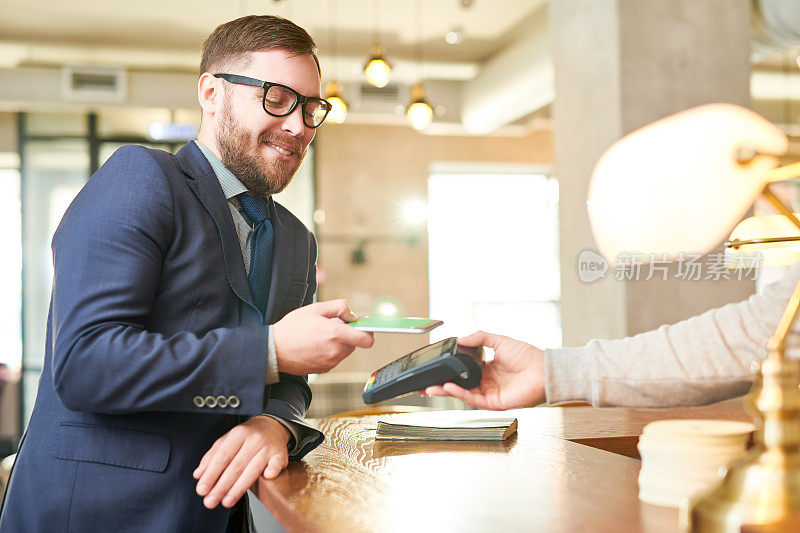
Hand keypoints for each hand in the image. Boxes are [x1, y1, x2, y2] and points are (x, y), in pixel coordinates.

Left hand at [193, 416, 290, 508]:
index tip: (202, 489)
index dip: (211, 475)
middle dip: (221, 486)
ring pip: (252, 470)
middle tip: (210, 501)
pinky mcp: (281, 454)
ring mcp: (268, 447)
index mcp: (238, 434)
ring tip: (226, 501)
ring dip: (238, 488)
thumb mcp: (227, 440)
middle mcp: (253, 439)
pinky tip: (266, 478)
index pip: (222, 457)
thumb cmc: (247, 436)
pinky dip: (272, 471)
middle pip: (236, 466)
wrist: (272, 426)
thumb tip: (198, 474)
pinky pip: (277, 464)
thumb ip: (212, 456)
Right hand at [272, 299, 373, 374]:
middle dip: (347, 334)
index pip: (367, 339)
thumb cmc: (292, 328)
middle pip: (355, 343)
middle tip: (330, 326)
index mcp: (336, 334)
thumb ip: (339, 307)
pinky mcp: (324, 369)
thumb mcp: (315, 308)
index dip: (368, 331)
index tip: (361, 326)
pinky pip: (334, 358)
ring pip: (344, 350)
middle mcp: (336, 351)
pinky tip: (314, 345)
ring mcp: (330, 362)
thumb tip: (352, 315)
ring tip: (319, 336)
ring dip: (338, 343)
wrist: (274, 350)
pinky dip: (329, 351)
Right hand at [423, 330, 544, 409]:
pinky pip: (472, 399)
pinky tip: (448, 387)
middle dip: (441, 385)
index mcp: (488, 367)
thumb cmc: (528, 356)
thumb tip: (461, 338)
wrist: (543, 370)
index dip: (449, 370)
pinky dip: (459, 394)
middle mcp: (487, 381)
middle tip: (425, 384)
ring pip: (462, 394)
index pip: (463, 370)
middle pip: (459, 385)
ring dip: (446, 391)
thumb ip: (480, 338)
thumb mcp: (500, 340)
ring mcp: (489, 393)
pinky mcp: (494, 402)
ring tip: (430, 387)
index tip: (436, 367)